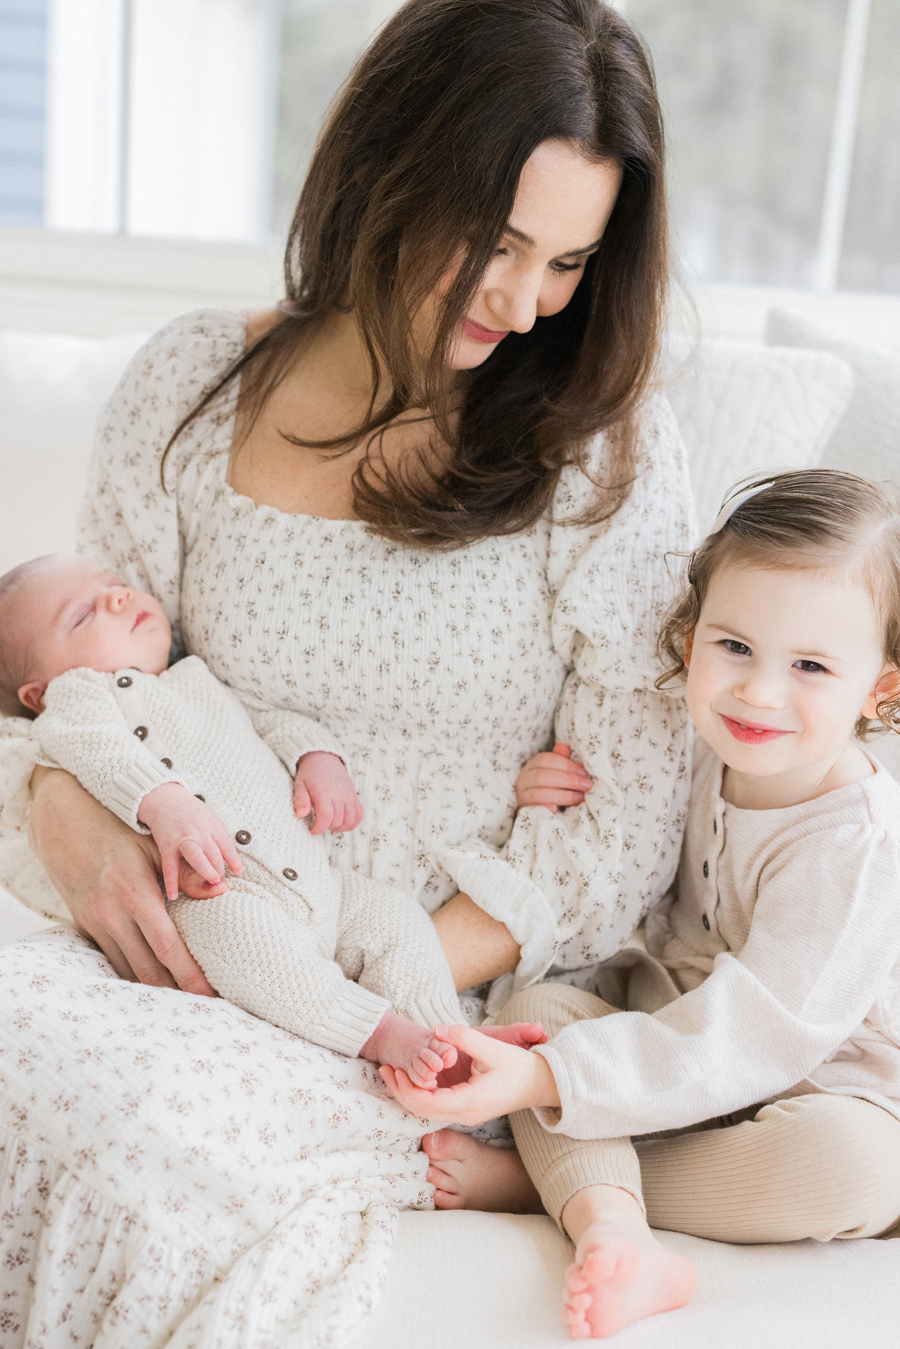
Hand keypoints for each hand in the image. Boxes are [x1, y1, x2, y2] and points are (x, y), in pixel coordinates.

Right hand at [28, 766, 215, 992]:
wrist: (66, 829)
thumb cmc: (118, 834)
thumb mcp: (154, 847)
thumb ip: (186, 874)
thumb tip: (221, 890)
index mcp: (136, 895)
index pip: (168, 947)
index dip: (189, 975)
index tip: (210, 993)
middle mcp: (114, 916)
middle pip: (149, 969)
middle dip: (177, 993)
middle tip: (204, 1006)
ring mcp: (97, 925)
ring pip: (128, 971)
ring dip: (155, 990)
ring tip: (183, 1003)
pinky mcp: (87, 927)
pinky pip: (112, 961)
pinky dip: (133, 977)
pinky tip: (152, 986)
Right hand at [138, 782, 242, 901]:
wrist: (163, 798)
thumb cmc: (189, 810)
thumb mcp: (208, 816)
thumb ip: (219, 834)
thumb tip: (232, 855)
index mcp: (211, 825)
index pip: (226, 844)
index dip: (234, 858)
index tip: (239, 871)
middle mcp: (199, 832)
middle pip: (214, 853)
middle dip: (220, 868)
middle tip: (222, 882)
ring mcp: (183, 839)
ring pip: (197, 857)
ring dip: (206, 870)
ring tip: (213, 882)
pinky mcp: (167, 845)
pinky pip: (170, 866)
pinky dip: (171, 881)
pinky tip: (173, 895)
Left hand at [293, 751, 362, 833]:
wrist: (324, 758)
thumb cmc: (309, 774)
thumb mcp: (299, 785)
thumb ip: (300, 800)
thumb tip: (299, 815)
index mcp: (324, 793)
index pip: (326, 817)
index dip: (319, 829)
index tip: (312, 830)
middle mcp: (339, 795)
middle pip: (338, 821)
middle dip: (327, 828)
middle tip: (319, 824)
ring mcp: (349, 795)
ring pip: (350, 820)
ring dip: (340, 828)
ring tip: (330, 824)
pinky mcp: (354, 796)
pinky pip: (359, 814)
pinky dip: (353, 823)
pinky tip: (342, 822)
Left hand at [379, 1022, 560, 1124]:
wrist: (542, 1084)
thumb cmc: (521, 1067)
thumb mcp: (493, 1048)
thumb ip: (463, 1037)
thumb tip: (437, 1029)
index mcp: (469, 1102)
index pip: (425, 1103)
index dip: (405, 1088)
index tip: (391, 1069)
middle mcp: (465, 1114)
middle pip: (421, 1111)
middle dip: (400, 1091)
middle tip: (384, 1069)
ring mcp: (466, 1114)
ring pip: (428, 1111)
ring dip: (408, 1093)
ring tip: (392, 1072)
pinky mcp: (468, 1109)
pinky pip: (437, 1107)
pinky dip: (421, 1094)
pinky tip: (413, 1077)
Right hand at [514, 742, 591, 812]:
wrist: (535, 809)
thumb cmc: (550, 788)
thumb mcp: (556, 772)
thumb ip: (561, 761)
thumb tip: (564, 747)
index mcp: (532, 765)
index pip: (547, 760)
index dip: (567, 765)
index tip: (584, 772)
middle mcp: (523, 779)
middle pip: (542, 776)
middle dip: (568, 780)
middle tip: (587, 785)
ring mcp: (522, 796)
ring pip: (538, 794)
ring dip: (563, 796)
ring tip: (580, 798)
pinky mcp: (524, 812)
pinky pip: (534, 810)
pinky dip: (545, 809)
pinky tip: (557, 809)